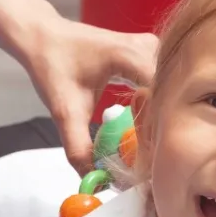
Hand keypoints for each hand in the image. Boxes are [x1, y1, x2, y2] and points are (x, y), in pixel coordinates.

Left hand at [15, 11, 157, 174]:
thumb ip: (79, 147)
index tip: (153, 156)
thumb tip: (97, 179)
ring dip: (162, 114)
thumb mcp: (64, 111)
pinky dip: (156, 104)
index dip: (161, 126)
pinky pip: (162, 82)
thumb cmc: (52, 66)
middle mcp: (147, 47)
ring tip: (150, 143)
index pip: (163, 94)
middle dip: (163, 125)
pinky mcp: (149, 53)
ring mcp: (151, 47)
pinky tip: (146, 125)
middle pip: (171, 92)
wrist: (44, 37)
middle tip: (153, 157)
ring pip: (170, 87)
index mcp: (129, 55)